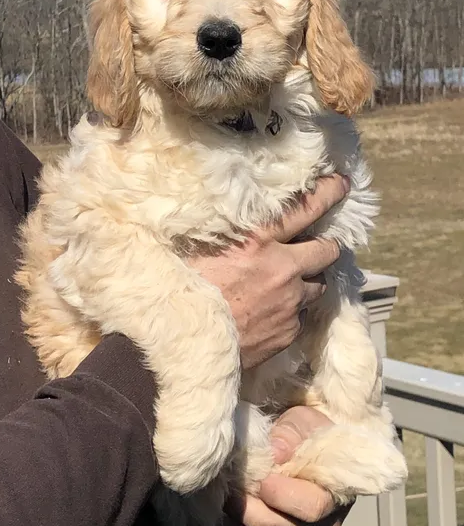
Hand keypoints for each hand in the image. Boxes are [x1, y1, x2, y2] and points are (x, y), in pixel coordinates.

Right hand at [189, 174, 348, 367]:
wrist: (183, 341)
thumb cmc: (183, 287)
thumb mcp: (200, 246)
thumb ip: (228, 232)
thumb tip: (231, 214)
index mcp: (258, 240)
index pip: (307, 208)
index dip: (328, 193)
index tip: (342, 184)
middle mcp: (282, 268)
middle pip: (326, 251)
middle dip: (327, 247)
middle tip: (322, 246)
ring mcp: (289, 303)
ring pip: (316, 287)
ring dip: (306, 283)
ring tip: (287, 285)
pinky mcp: (288, 332)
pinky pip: (297, 317)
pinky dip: (289, 312)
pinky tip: (268, 313)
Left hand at [224, 407, 352, 525]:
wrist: (310, 450)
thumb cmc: (309, 434)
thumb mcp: (303, 421)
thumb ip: (290, 433)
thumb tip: (275, 452)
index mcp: (334, 497)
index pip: (309, 507)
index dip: (280, 493)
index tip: (260, 475)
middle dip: (247, 504)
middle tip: (228, 479)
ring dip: (237, 514)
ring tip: (224, 487)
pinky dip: (235, 524)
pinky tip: (226, 501)